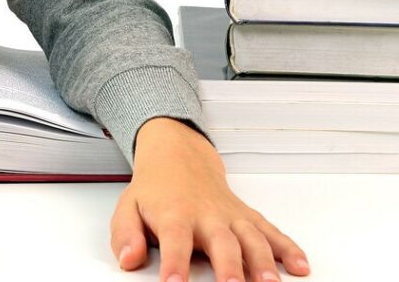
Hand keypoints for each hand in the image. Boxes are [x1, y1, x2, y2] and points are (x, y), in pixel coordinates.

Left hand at [109, 117, 309, 281]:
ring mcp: (232, 216)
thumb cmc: (155, 190)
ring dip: (264, 263)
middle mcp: (207, 215)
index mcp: (175, 214)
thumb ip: (125, 235)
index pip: (174, 241)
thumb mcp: (128, 207)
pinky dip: (290, 249)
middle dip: (230, 270)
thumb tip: (129, 260)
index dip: (175, 264)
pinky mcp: (248, 217)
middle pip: (222, 243)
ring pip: (253, 239)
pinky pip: (273, 232)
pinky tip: (301, 266)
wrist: (178, 157)